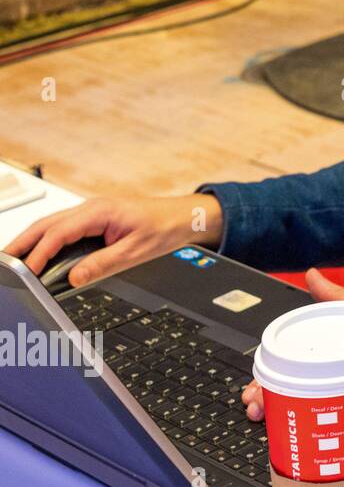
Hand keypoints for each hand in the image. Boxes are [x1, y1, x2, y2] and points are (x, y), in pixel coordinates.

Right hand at [2, 194, 223, 287]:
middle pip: (46, 225)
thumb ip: (103, 264)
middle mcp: (91, 208)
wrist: (183, 217)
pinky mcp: (94, 219)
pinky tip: (39, 253)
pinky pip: (64, 228)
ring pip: (52, 225)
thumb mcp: (135, 251)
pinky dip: (47, 240)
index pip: (58, 233)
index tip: (27, 271)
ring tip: (13, 259)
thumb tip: (75, 278)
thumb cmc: (164, 228)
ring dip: (31, 240)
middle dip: (22, 243)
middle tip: (4, 262)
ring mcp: (91, 212)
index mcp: (99, 212)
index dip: (39, 253)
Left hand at [241, 268, 343, 420]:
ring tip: (276, 413)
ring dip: (296, 402)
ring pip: (330, 387)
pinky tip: (328, 422)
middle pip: (305, 370)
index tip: (252, 387)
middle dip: (273, 389)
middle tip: (255, 403)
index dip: (270, 370)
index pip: (300, 348)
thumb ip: (335, 293)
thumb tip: (311, 276)